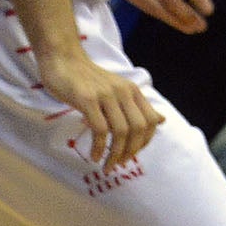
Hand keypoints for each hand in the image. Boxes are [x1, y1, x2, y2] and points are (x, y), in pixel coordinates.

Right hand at [37, 46, 162, 171]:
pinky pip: (100, 129)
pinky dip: (98, 147)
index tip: (132, 154)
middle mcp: (123, 92)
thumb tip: (162, 120)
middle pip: (138, 128)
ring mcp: (106, 95)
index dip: (145, 141)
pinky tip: (94, 156)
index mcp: (132, 91)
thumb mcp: (117, 90)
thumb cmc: (88, 79)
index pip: (150, 120)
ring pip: (120, 131)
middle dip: (131, 151)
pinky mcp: (88, 99)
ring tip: (107, 165)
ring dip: (115, 154)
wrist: (64, 60)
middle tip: (119, 164)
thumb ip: (137, 106)